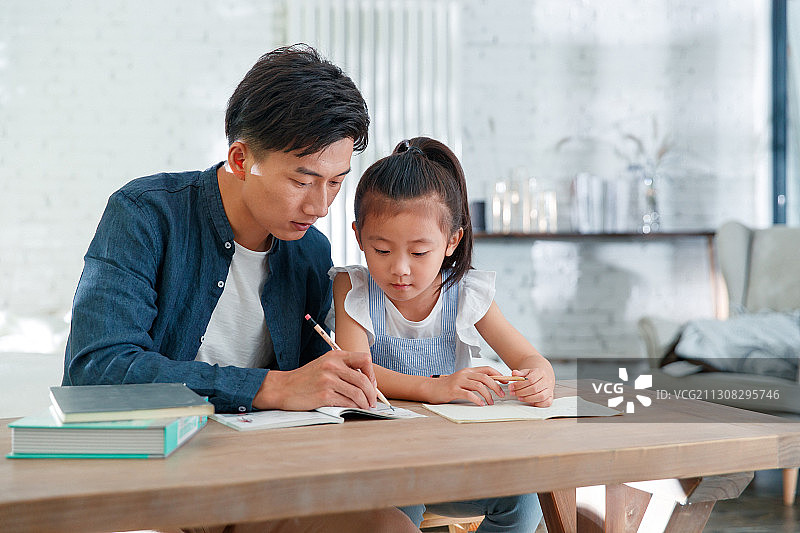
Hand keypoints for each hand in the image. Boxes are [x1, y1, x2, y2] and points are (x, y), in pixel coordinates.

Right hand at [252, 350, 377, 410]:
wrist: (283, 388)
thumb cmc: (306, 378)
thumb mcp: (324, 364)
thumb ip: (343, 368)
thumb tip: (367, 381)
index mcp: (335, 356)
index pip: (364, 359)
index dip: (371, 373)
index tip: (372, 383)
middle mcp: (332, 366)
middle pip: (363, 379)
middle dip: (372, 393)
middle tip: (373, 400)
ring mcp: (328, 380)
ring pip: (358, 393)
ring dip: (365, 402)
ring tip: (366, 406)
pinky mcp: (324, 395)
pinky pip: (347, 402)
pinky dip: (354, 406)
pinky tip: (354, 408)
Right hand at [429, 366, 504, 405]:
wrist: (432, 388)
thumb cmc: (449, 386)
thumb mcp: (463, 380)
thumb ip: (474, 381)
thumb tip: (491, 385)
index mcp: (468, 371)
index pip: (487, 369)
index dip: (498, 375)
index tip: (505, 382)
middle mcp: (464, 374)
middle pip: (485, 377)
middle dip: (496, 386)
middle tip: (501, 395)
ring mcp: (458, 381)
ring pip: (478, 386)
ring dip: (487, 395)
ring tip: (490, 402)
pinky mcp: (453, 390)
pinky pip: (468, 394)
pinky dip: (477, 400)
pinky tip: (480, 404)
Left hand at [509, 367, 554, 406]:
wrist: (543, 376)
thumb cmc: (534, 375)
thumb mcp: (526, 371)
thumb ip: (519, 373)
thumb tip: (514, 373)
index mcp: (541, 373)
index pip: (530, 380)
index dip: (520, 385)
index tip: (511, 387)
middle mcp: (547, 381)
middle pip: (534, 389)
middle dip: (521, 392)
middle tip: (513, 393)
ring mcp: (550, 390)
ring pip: (540, 396)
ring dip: (528, 399)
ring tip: (519, 397)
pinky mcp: (550, 397)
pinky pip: (546, 403)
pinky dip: (537, 403)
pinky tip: (529, 401)